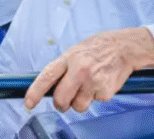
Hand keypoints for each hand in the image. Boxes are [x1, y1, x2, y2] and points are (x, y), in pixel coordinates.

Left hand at [25, 27, 153, 112]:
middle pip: (61, 99)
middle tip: (66, 100)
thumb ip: (63, 67)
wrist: (124, 47)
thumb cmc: (99, 48)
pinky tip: (101, 83)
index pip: (47, 76)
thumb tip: (50, 85)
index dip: (35, 92)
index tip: (29, 103)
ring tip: (88, 86)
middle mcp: (79, 70)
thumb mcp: (76, 51)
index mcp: (69, 58)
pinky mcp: (105, 91)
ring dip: (80, 101)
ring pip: (78, 106)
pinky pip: (94, 103)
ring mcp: (92, 82)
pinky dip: (96, 97)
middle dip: (61, 104)